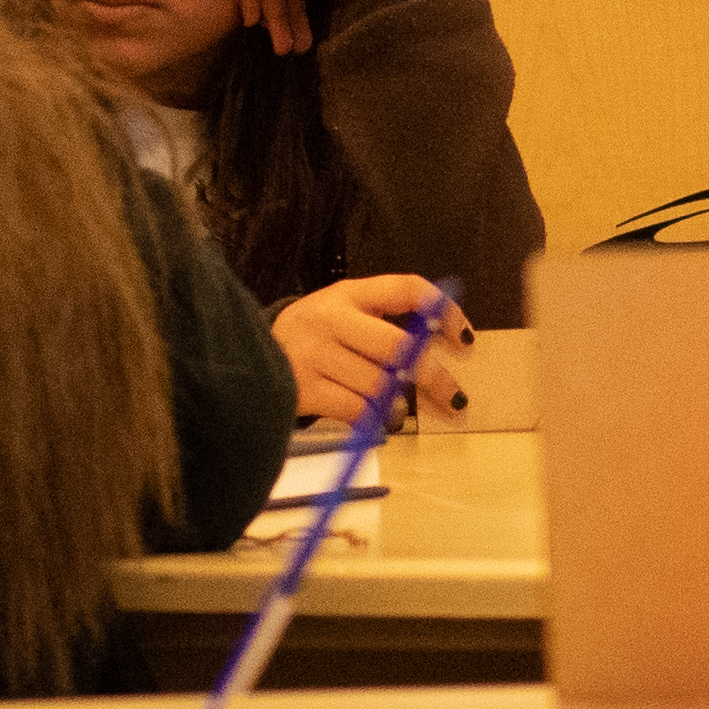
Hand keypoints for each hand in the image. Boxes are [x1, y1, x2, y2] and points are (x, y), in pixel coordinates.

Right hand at [274, 273, 469, 428]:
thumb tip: (444, 346)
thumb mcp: (342, 314)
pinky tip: (381, 419)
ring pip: (379, 383)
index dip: (443, 312)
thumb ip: (385, 323)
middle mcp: (331, 318)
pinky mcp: (303, 389)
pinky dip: (376, 418)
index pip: (406, 289)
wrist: (244, 357)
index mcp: (348, 293)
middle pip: (397, 346)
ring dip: (399, 403)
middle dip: (433, 376)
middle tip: (456, 397)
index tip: (464, 340)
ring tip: (400, 410)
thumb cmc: (312, 340)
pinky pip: (356, 408)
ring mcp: (314, 354)